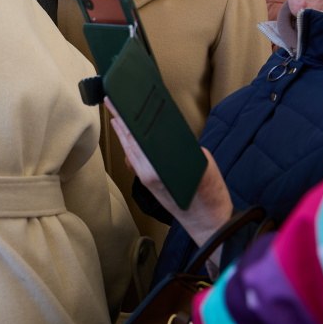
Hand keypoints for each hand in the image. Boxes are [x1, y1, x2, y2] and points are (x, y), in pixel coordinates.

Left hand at [106, 99, 232, 247]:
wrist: (210, 224)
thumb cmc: (211, 194)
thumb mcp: (203, 162)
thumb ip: (182, 146)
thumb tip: (165, 132)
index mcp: (158, 167)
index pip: (137, 136)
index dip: (127, 118)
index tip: (119, 102)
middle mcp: (147, 172)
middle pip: (130, 140)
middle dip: (120, 119)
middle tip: (111, 99)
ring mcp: (145, 178)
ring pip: (130, 149)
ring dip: (123, 131)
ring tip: (116, 112)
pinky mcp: (147, 182)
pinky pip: (135, 158)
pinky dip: (130, 144)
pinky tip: (129, 134)